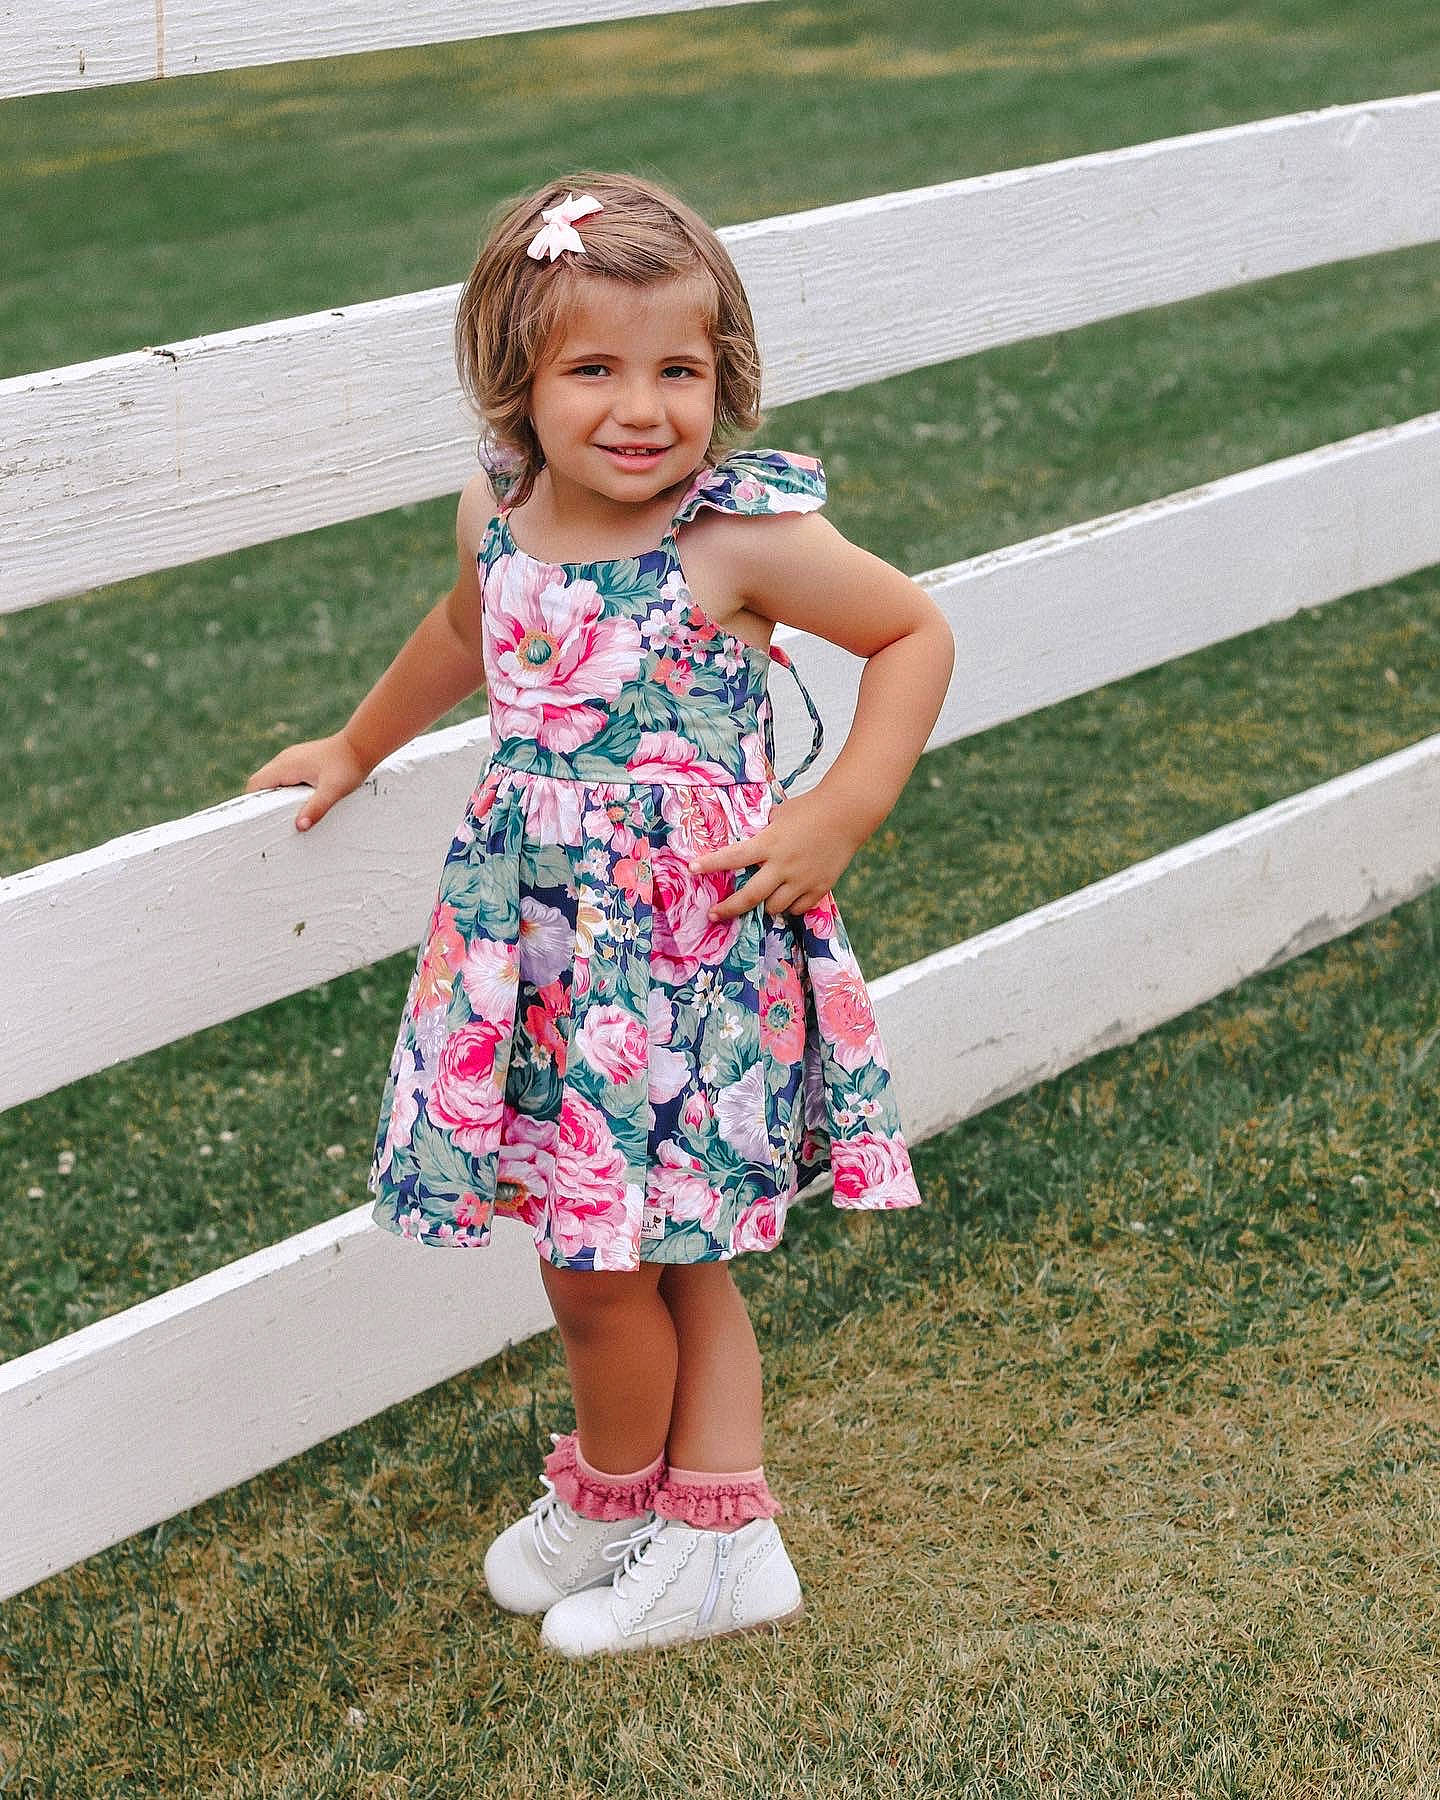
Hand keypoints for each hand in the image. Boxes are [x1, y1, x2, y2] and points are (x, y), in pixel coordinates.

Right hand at [243, 731, 368, 831]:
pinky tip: (302, 800)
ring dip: (278, 795)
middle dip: (266, 801)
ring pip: (275, 779)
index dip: (254, 802)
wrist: (362, 745)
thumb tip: (299, 826)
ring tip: (290, 813)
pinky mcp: (303, 759)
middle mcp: (285, 759)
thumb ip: (316, 809)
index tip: (261, 819)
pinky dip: (288, 789)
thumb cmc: (348, 766)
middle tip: (276, 821)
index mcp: (285, 766)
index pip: (256, 784)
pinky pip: (286, 776)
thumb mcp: (332, 791)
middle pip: (263, 782)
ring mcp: (293, 758)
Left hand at [688, 789, 863, 921]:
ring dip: (764, 905)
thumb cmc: (810, 808)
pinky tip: (788, 897)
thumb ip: (763, 832)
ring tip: (762, 898)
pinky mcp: (819, 888)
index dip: (711, 864)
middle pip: (750, 896)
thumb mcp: (779, 815)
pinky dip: (789, 905)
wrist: (847, 814)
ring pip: (774, 907)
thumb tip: (750, 841)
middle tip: (714, 914)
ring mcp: (802, 880)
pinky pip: (797, 908)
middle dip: (728, 908)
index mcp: (770, 843)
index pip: (733, 857)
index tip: (692, 869)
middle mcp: (783, 865)